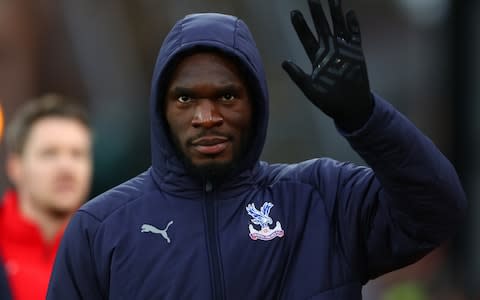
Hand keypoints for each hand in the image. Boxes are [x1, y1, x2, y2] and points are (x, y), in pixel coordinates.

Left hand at [282, 0, 372, 130]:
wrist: (350, 107)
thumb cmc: (329, 101)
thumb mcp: (311, 90)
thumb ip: (298, 76)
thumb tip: (284, 62)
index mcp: (317, 58)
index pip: (307, 38)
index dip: (301, 25)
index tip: (294, 12)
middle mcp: (329, 51)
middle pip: (322, 27)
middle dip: (317, 13)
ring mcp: (343, 50)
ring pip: (338, 27)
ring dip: (335, 13)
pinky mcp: (356, 53)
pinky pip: (355, 35)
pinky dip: (353, 25)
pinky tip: (350, 13)